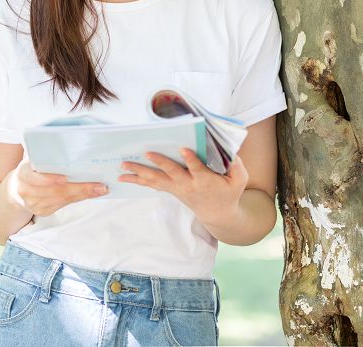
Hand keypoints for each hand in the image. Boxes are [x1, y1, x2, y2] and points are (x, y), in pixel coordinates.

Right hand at [4, 157, 108, 216]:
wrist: (15, 190)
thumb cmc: (29, 170)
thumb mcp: (30, 158)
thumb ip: (42, 151)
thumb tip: (61, 135)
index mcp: (22, 174)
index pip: (35, 178)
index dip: (49, 179)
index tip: (65, 178)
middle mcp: (27, 191)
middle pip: (56, 191)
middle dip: (79, 188)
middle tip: (99, 185)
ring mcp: (35, 204)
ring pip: (63, 199)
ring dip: (83, 194)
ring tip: (100, 189)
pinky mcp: (43, 211)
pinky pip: (64, 205)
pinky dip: (78, 198)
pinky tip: (91, 193)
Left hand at [118, 149, 247, 223]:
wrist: (217, 214)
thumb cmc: (229, 192)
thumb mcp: (239, 180)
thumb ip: (236, 165)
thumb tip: (229, 150)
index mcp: (205, 181)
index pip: (197, 169)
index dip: (191, 159)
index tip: (184, 149)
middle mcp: (187, 185)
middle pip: (171, 173)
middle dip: (159, 162)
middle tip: (146, 153)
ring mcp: (177, 188)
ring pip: (156, 180)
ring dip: (139, 173)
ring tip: (122, 166)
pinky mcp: (170, 189)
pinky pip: (151, 184)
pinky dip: (137, 180)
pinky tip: (123, 177)